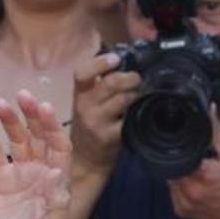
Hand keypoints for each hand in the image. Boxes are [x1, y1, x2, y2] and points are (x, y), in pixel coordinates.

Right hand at [0, 91, 73, 218]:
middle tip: (23, 95)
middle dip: (32, 116)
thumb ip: (56, 203)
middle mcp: (40, 173)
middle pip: (38, 137)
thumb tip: (59, 171)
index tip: (43, 108)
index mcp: (57, 182)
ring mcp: (19, 175)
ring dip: (9, 120)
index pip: (59, 147)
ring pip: (16, 140)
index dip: (52, 127)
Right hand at [70, 52, 138, 172]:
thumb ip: (98, 84)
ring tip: (138, 96)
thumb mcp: (86, 103)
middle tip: (137, 79)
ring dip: (136, 94)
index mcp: (79, 95)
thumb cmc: (90, 125)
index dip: (100, 62)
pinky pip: (129, 119)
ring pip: (123, 99)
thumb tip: (122, 60)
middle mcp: (85, 107)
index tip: (116, 58)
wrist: (86, 160)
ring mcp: (97, 123)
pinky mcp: (110, 137)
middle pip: (110, 83)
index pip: (82, 72)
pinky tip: (139, 112)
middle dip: (130, 77)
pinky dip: (138, 112)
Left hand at [167, 109, 219, 218]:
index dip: (182, 147)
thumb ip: (216, 131)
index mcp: (202, 174)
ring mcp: (185, 204)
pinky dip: (180, 189)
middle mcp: (191, 191)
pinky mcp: (182, 213)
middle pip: (172, 166)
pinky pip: (173, 195)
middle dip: (181, 161)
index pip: (179, 153)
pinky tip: (196, 188)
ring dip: (179, 175)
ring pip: (169, 181)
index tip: (190, 147)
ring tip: (198, 175)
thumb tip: (208, 109)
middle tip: (198, 162)